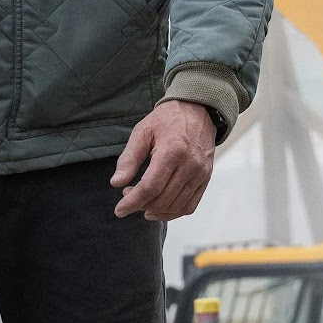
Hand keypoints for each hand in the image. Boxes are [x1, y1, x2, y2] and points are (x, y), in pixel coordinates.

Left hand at [111, 100, 215, 220]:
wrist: (198, 110)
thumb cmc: (168, 119)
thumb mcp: (143, 131)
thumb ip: (129, 158)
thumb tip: (116, 183)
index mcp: (172, 151)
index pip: (150, 187)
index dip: (132, 202)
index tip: (119, 210)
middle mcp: (190, 165)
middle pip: (162, 199)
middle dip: (140, 205)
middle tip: (129, 196)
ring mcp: (201, 173)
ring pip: (176, 206)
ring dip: (155, 211)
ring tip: (142, 201)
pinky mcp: (206, 178)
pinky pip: (190, 206)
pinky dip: (173, 213)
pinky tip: (159, 209)